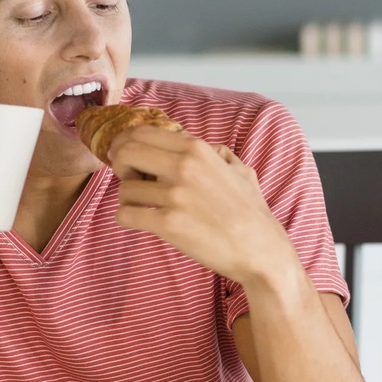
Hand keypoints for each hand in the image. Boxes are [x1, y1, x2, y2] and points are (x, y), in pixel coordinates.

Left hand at [107, 125, 296, 285]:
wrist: (261, 250)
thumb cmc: (252, 212)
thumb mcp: (241, 170)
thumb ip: (218, 153)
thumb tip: (202, 147)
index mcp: (197, 149)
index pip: (142, 132)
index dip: (127, 143)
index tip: (128, 156)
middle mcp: (184, 167)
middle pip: (126, 152)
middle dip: (120, 166)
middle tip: (131, 180)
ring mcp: (175, 196)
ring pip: (124, 189)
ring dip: (128, 198)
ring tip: (145, 206)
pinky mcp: (168, 224)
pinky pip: (125, 215)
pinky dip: (128, 218)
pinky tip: (143, 221)